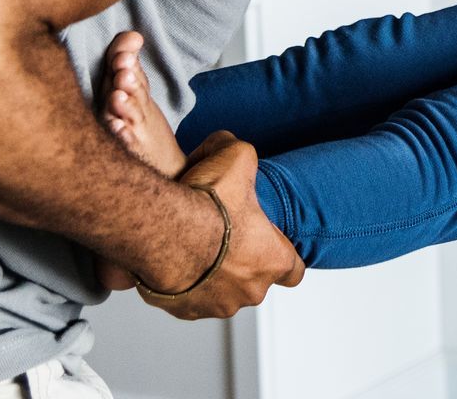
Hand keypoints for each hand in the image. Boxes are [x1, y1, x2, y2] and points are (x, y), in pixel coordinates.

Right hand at [137, 131, 305, 319]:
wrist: (163, 230)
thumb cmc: (206, 203)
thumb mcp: (238, 156)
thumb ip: (242, 154)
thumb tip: (226, 146)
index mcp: (273, 261)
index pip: (294, 270)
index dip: (282, 255)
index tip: (268, 244)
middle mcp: (250, 290)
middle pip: (254, 281)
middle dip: (241, 261)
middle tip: (221, 235)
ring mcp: (217, 305)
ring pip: (220, 292)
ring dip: (211, 274)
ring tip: (194, 245)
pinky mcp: (184, 310)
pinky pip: (187, 298)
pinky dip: (182, 283)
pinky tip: (172, 258)